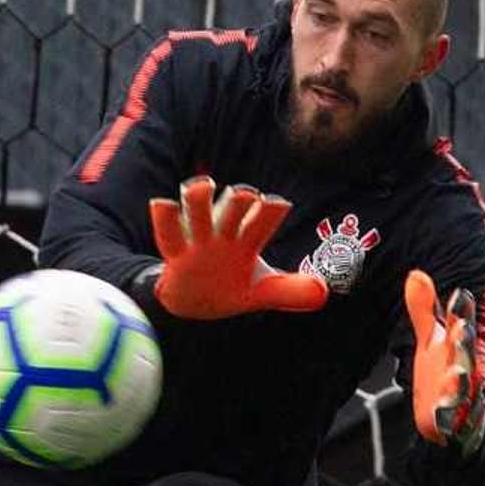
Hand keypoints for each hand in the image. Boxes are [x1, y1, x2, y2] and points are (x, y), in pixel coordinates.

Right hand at [147, 177, 328, 319]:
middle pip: (232, 212)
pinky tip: (161, 202)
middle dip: (237, 202)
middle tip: (244, 194)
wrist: (194, 301)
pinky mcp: (176, 253)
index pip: (262, 223)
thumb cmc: (232, 287)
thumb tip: (323, 293)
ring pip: (199, 215)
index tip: (277, 204)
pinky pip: (168, 235)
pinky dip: (164, 219)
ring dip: (200, 200)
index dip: (269, 213)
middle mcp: (224, 235)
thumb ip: (290, 291)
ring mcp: (199, 242)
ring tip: (202, 185)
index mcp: (247, 241)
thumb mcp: (262, 292)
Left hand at [404, 268, 484, 453]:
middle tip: (460, 329)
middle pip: (466, 355)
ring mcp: (463, 398)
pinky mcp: (455, 425)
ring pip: (465, 389)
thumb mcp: (431, 341)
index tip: (460, 294)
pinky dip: (448, 421)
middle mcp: (465, 370)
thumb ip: (423, 310)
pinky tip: (438, 417)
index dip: (461, 312)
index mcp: (459, 348)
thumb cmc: (444, 375)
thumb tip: (415, 272)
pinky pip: (454, 423)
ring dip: (462, 381)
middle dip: (463, 343)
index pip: (461, 327)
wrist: (458, 424)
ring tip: (457, 373)